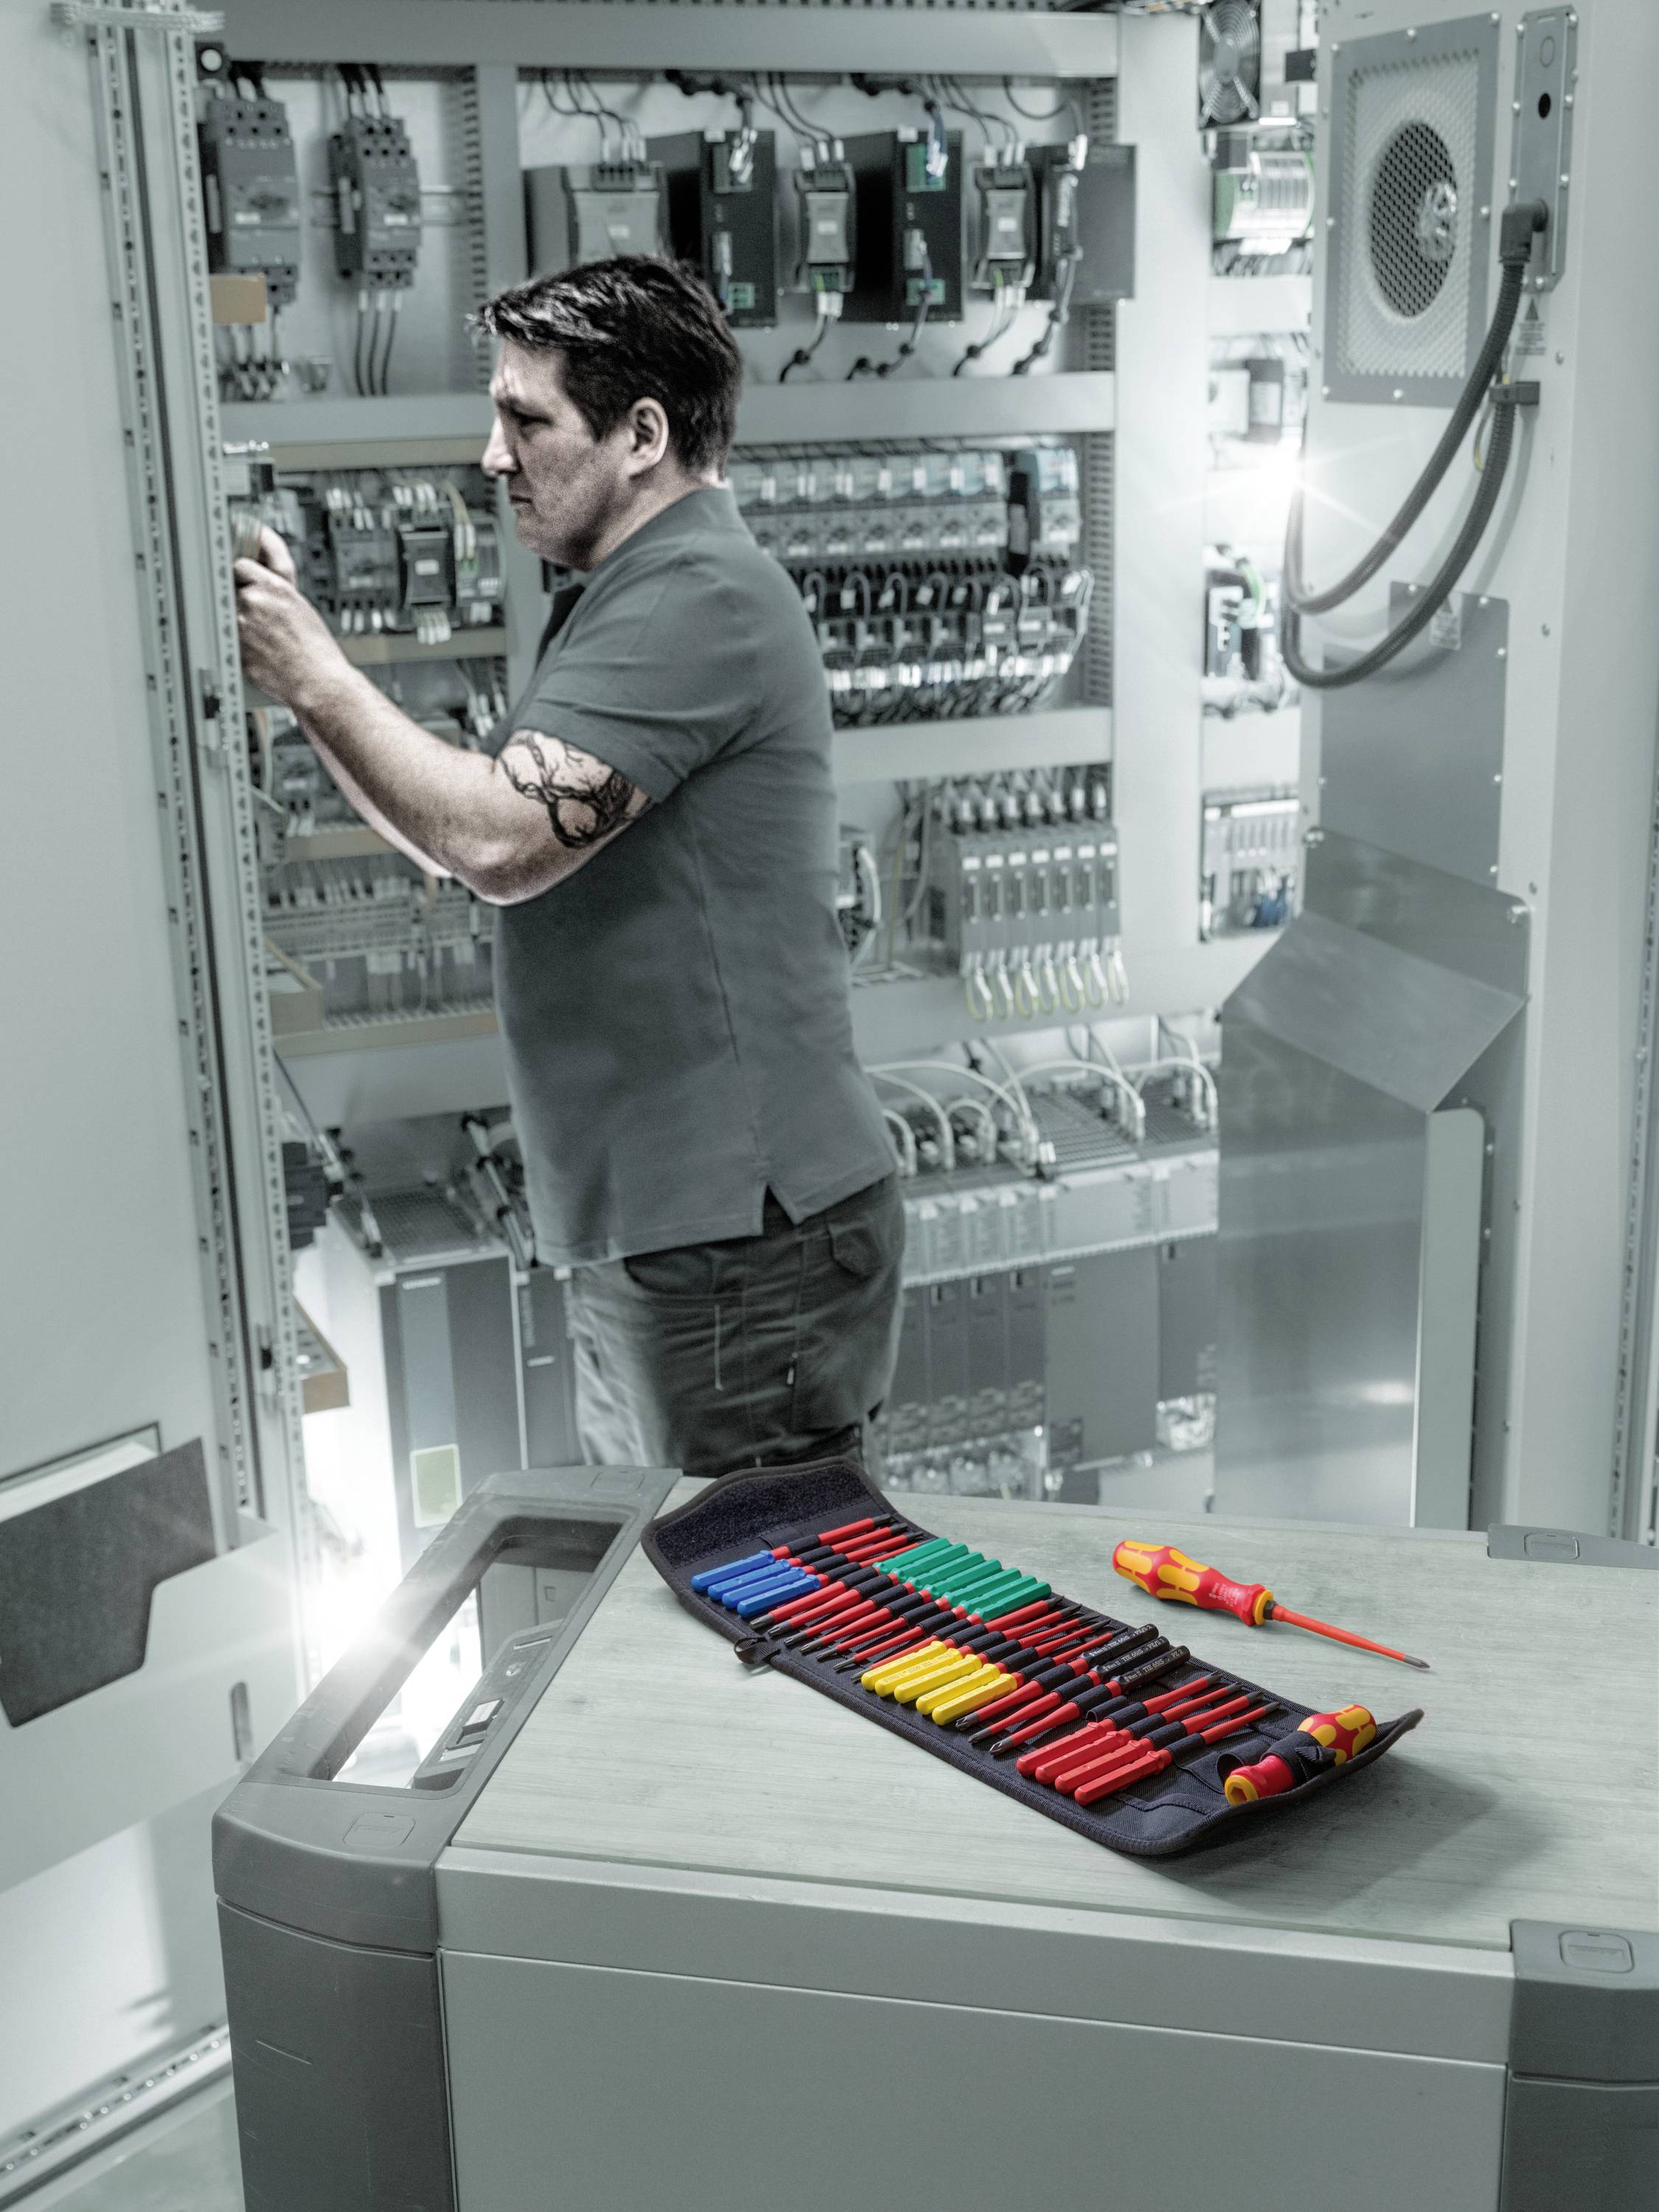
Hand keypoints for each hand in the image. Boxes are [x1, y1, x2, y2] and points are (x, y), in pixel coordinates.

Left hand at [235, 526, 348, 710]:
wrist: (318, 681)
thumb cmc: (315, 647)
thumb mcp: (299, 604)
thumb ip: (273, 584)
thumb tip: (255, 567)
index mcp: (273, 587)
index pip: (240, 566)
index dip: (244, 577)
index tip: (248, 585)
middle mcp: (254, 602)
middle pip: (231, 591)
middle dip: (242, 603)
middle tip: (262, 619)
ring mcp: (241, 625)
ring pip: (228, 616)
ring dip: (240, 624)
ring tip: (265, 639)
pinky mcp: (234, 648)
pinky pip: (230, 640)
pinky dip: (241, 645)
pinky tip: (262, 652)